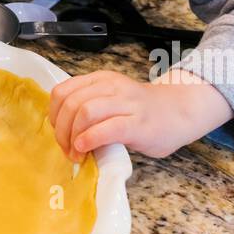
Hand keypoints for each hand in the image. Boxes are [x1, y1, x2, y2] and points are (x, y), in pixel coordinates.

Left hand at [48, 66, 233, 159]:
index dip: (53, 115)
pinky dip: (89, 139)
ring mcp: (126, 104)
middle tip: (66, 149)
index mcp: (101, 80)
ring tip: (76, 153)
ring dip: (73, 137)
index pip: (62, 91)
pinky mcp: (138, 124)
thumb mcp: (111, 100)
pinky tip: (85, 149)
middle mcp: (112, 87)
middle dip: (61, 130)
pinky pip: (107, 128)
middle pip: (70, 103)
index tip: (58, 133)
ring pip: (85, 112)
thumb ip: (89, 107)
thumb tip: (63, 132)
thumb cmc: (142, 112)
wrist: (180, 112)